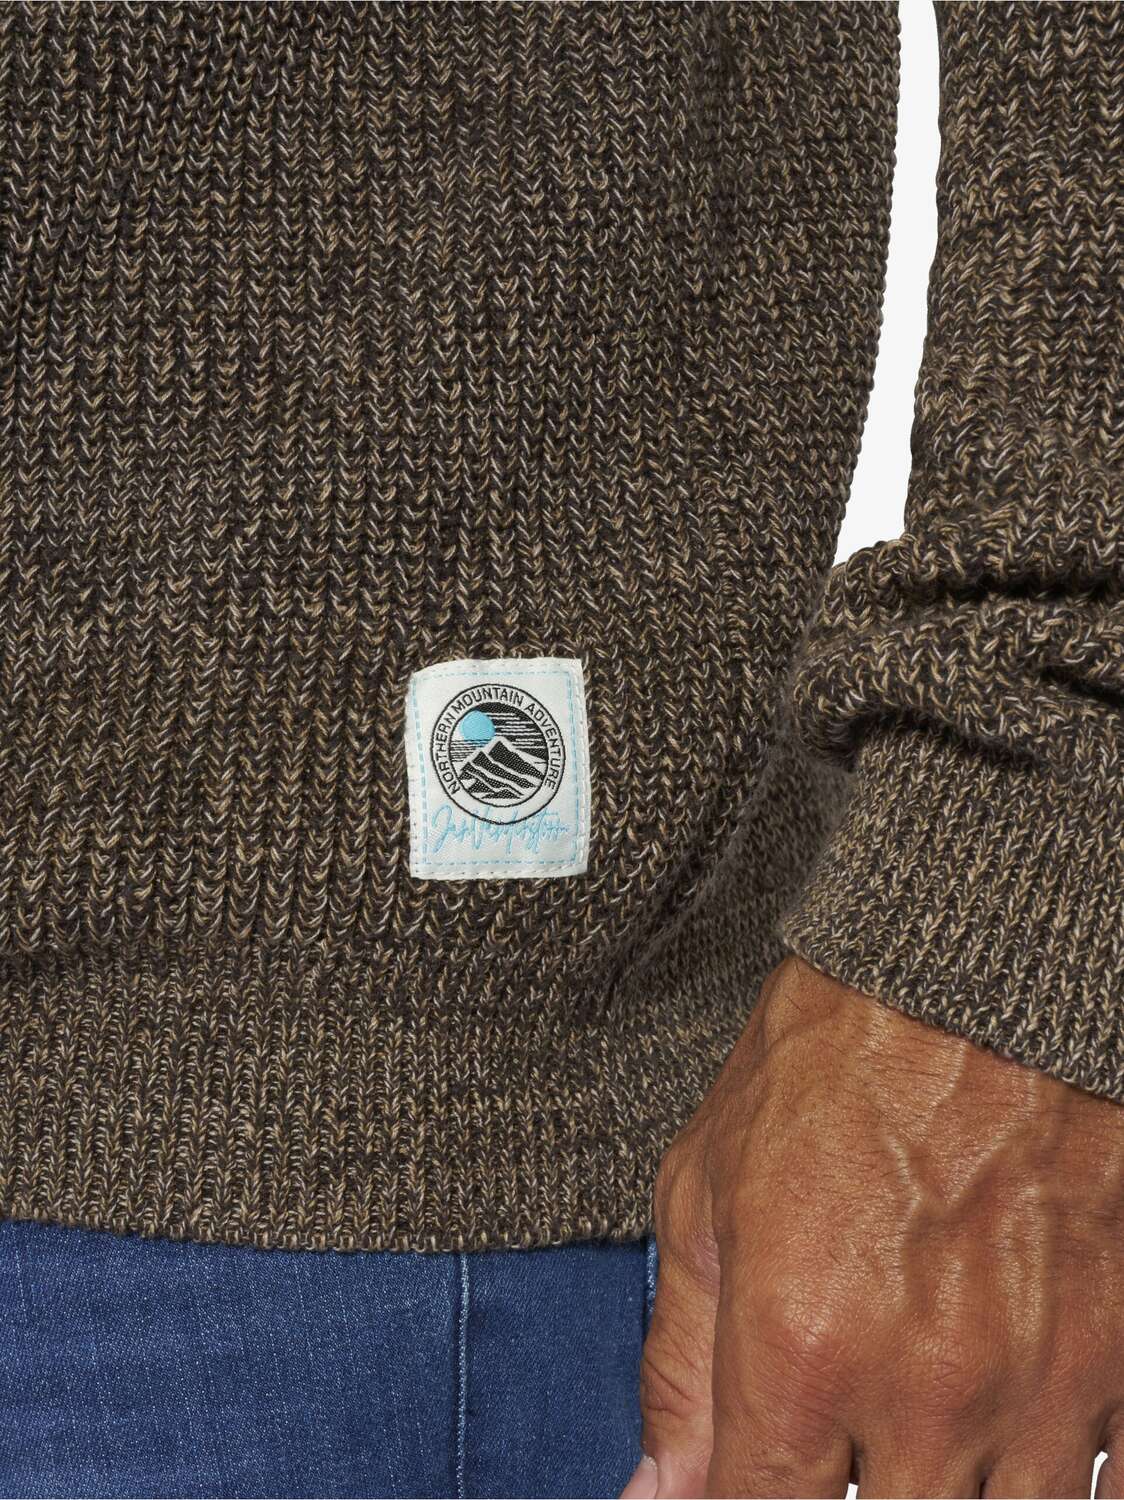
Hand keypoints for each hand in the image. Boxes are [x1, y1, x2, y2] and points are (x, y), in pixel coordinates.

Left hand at [626, 957, 1123, 1498]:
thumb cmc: (827, 1067)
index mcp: (799, 1351)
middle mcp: (921, 1392)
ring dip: (948, 1490)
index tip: (752, 1477)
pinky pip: (1104, 1489)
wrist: (967, 976)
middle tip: (838, 1439)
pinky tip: (1008, 1434)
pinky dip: (1052, 1478)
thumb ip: (680, 1365)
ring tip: (914, 1435)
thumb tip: (663, 1493)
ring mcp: (1034, 1385)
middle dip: (848, 1492)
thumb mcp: (703, 1193)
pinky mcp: (1116, 1358)